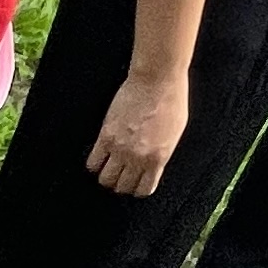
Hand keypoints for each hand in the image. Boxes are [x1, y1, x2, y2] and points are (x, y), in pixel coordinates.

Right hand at [86, 67, 189, 195]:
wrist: (158, 79)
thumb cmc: (171, 100)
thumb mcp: (175, 132)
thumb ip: (162, 152)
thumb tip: (154, 164)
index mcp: (158, 158)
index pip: (143, 189)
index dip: (137, 188)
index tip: (135, 182)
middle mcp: (138, 157)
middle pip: (122, 187)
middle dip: (121, 183)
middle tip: (120, 174)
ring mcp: (120, 148)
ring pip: (105, 179)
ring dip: (106, 176)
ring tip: (108, 168)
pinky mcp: (106, 136)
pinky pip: (93, 162)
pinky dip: (94, 164)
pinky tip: (99, 158)